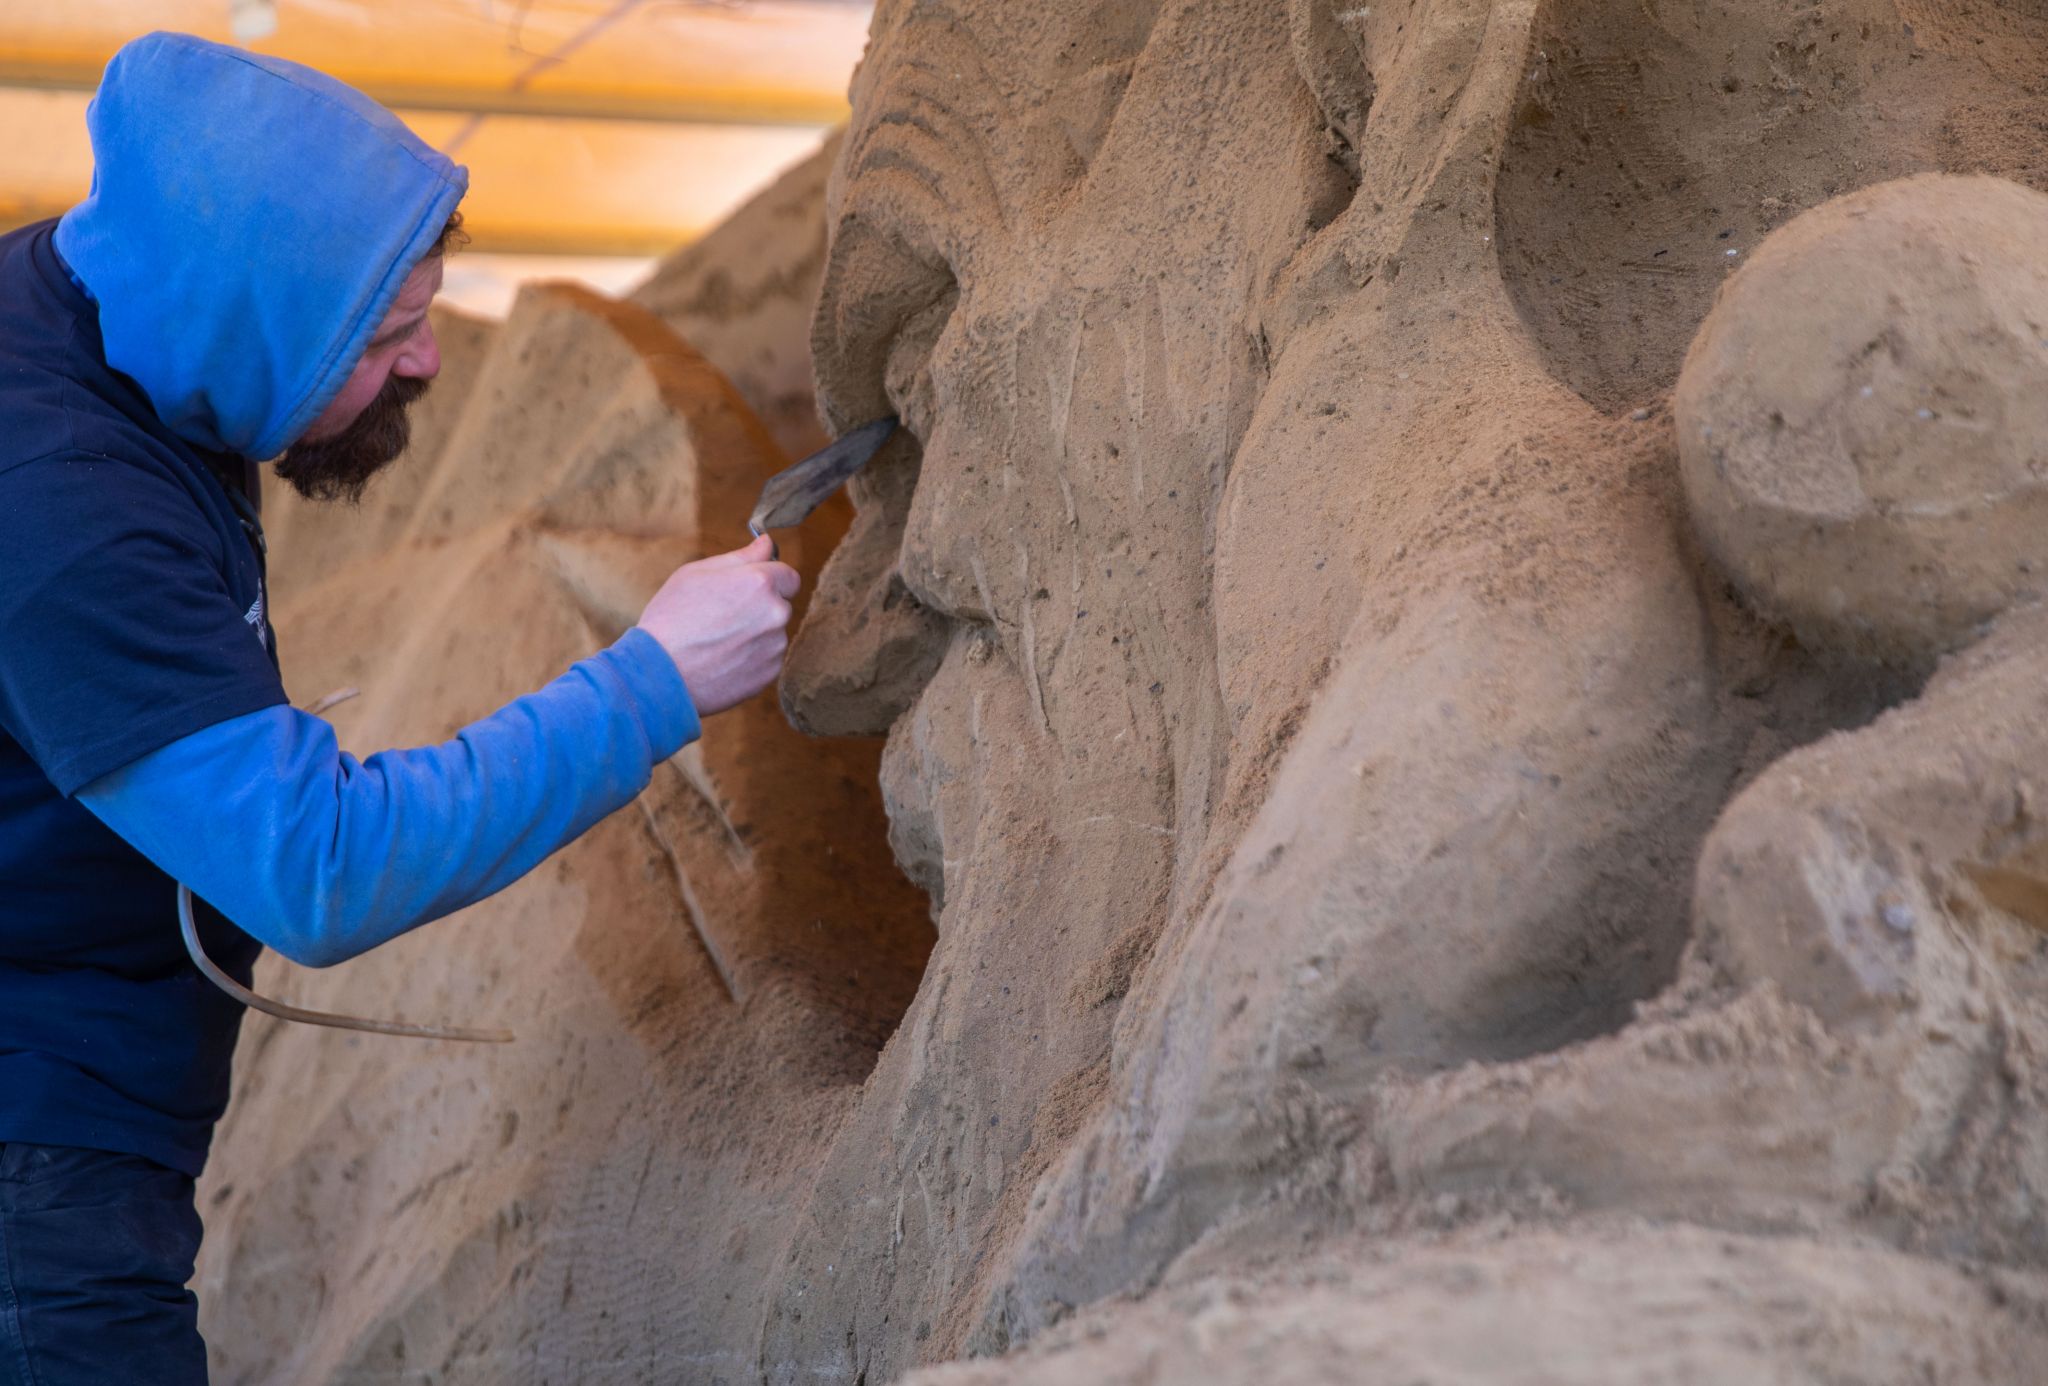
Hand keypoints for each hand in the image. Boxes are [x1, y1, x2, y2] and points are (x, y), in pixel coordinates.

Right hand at [635, 534, 799, 715]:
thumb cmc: (671, 618)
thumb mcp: (696, 574)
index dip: (769, 580)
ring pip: (774, 633)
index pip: (789, 576)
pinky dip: (752, 658)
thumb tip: (767, 543)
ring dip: (756, 634)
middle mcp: (776, 613)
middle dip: (760, 607)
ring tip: (718, 641)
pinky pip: (768, 658)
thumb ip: (739, 557)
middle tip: (722, 617)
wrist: (660, 674)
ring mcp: (775, 646)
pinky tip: (723, 659)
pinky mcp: (770, 673)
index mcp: (760, 582)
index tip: (748, 588)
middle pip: (781, 604)